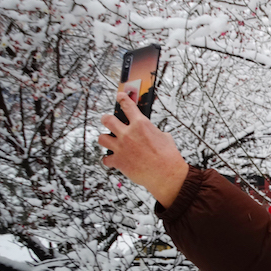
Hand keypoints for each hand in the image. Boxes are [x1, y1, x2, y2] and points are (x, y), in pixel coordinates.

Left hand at [98, 92, 189, 207]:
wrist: (166, 174)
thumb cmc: (168, 156)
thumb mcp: (164, 137)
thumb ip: (152, 132)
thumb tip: (150, 133)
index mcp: (141, 124)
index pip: (128, 106)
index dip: (122, 98)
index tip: (119, 96)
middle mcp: (128, 134)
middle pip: (107, 119)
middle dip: (106, 118)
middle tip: (107, 119)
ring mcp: (121, 147)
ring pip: (102, 138)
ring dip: (104, 138)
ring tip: (108, 140)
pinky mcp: (118, 161)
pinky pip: (106, 159)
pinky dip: (109, 159)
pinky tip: (113, 159)